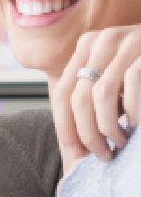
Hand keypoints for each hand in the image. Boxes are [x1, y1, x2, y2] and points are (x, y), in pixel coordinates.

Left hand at [53, 25, 140, 166]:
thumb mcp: (112, 77)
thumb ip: (91, 97)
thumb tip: (74, 143)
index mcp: (86, 47)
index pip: (63, 93)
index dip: (65, 127)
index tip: (75, 152)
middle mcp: (101, 41)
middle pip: (79, 97)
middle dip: (86, 133)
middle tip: (100, 154)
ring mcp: (126, 43)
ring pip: (102, 94)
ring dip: (108, 126)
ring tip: (119, 142)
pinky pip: (132, 84)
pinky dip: (132, 109)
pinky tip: (135, 123)